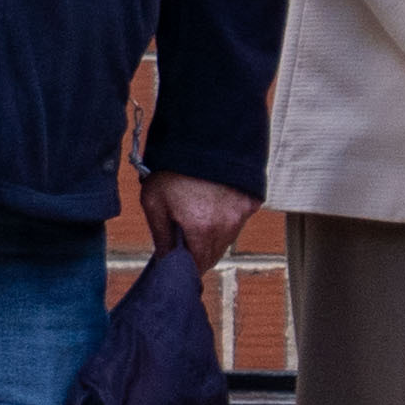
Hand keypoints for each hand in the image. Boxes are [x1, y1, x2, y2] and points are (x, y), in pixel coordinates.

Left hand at [140, 171, 256, 272]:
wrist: (202, 137)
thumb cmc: (175, 169)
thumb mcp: (154, 202)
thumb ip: (160, 235)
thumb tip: (165, 258)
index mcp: (202, 229)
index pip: (198, 264)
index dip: (186, 266)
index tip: (178, 263)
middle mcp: (227, 225)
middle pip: (214, 254)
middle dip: (198, 253)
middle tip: (184, 242)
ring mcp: (242, 213)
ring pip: (227, 239)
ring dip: (213, 238)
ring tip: (197, 221)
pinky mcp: (251, 202)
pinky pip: (238, 221)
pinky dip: (226, 220)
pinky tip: (213, 207)